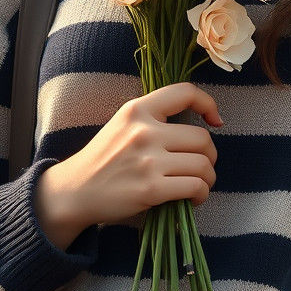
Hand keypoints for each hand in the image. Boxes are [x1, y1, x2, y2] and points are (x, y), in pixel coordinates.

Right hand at [43, 82, 222, 229]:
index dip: (208, 104)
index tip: (215, 121)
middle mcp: (144, 131)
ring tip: (197, 185)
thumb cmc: (104, 159)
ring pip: (203, 165)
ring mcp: (148, 161)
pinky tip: (192, 198)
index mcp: (137, 109)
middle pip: (202, 138)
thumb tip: (201, 128)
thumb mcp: (124, 125)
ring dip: (208, 178)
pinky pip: (195, 187)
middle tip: (201, 166)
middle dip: (210, 155)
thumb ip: (155, 120)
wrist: (75, 191)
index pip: (185, 92)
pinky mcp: (150, 189)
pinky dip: (201, 194)